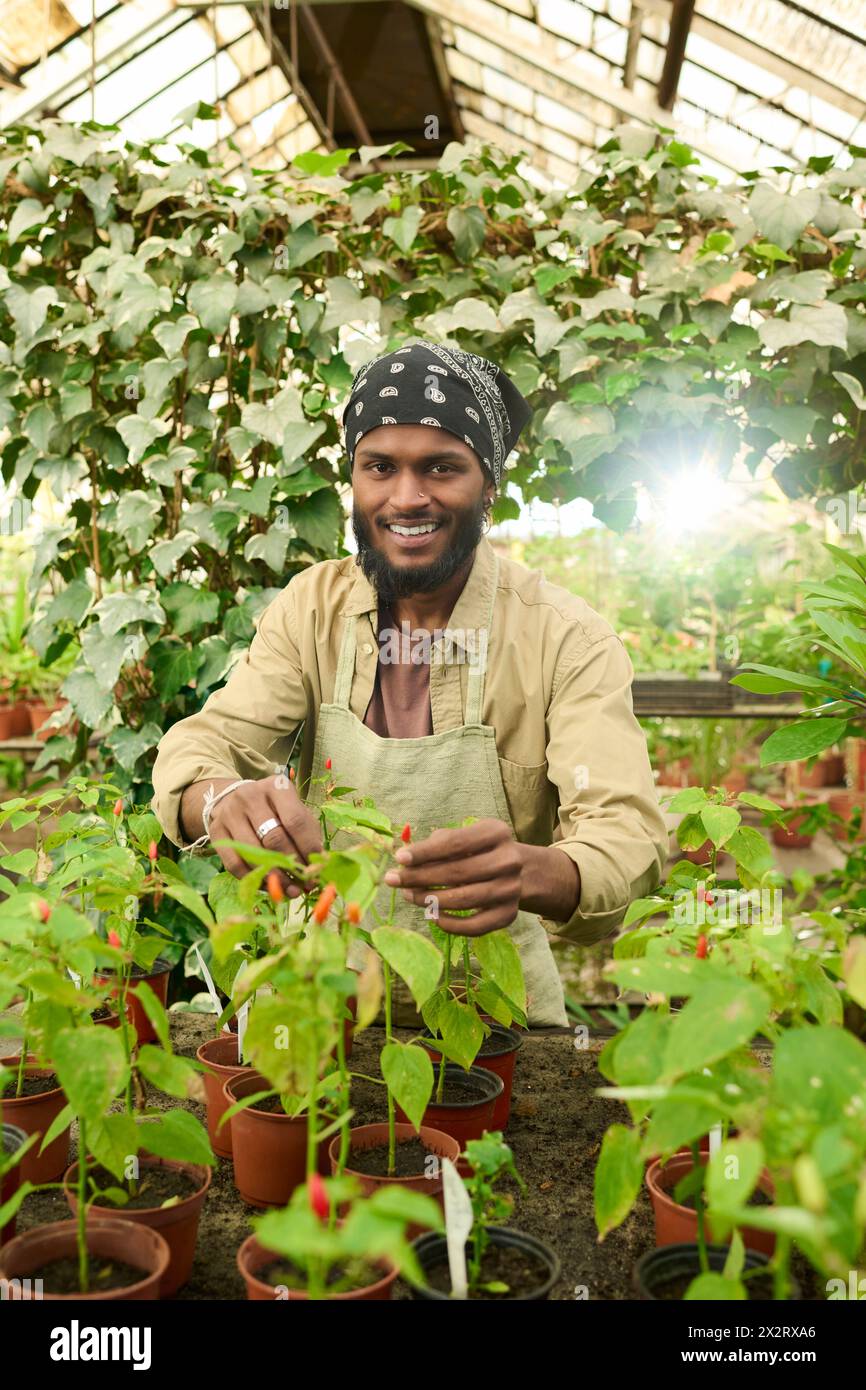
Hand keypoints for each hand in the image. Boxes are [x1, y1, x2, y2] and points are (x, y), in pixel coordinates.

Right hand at [208, 773, 322, 895]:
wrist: (234, 800)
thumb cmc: (274, 809)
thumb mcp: (294, 811)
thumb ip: (307, 834)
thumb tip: (319, 865)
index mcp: (277, 787)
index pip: (295, 821)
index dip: (308, 848)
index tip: (317, 868)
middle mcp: (250, 796)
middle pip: (274, 839)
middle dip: (292, 866)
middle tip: (304, 884)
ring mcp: (230, 813)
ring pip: (254, 853)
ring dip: (274, 877)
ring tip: (290, 890)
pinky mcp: (216, 832)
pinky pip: (234, 864)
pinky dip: (253, 879)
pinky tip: (268, 885)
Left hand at [383, 817, 523, 936]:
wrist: (516, 872)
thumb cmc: (478, 851)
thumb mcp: (463, 837)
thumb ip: (437, 845)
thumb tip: (405, 863)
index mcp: (496, 833)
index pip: (455, 843)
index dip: (424, 852)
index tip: (399, 859)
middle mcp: (509, 860)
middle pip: (457, 873)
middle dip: (420, 877)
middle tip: (393, 880)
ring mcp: (511, 889)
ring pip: (463, 900)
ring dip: (429, 900)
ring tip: (408, 895)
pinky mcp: (509, 915)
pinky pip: (475, 927)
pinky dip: (450, 924)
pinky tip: (432, 915)